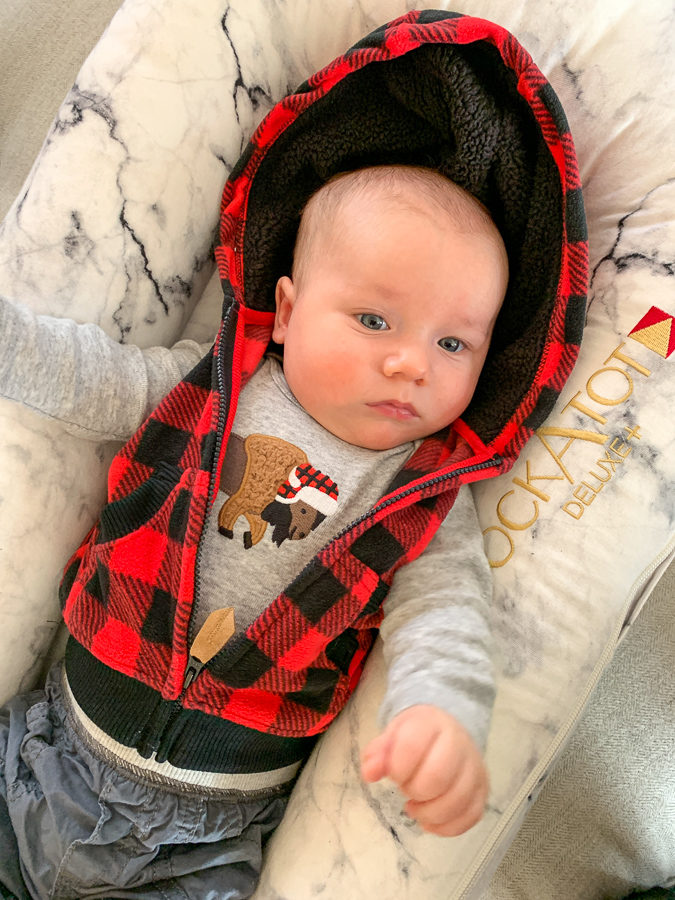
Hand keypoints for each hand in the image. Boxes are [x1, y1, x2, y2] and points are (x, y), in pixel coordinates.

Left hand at [360, 704, 487, 836]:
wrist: (447, 730)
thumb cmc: (416, 735)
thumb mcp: (392, 735)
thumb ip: (377, 753)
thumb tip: (370, 774)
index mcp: (432, 723)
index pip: (411, 746)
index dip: (396, 768)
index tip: (393, 773)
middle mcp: (459, 743)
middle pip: (437, 778)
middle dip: (414, 791)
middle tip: (405, 789)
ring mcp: (474, 767)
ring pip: (457, 801)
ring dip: (429, 813)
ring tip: (414, 807)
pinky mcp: (483, 789)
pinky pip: (471, 816)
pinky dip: (446, 827)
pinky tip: (430, 821)